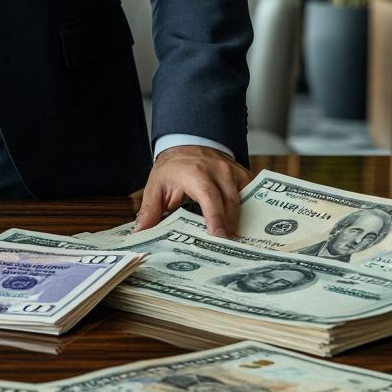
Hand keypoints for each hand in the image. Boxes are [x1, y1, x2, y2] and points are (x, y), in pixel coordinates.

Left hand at [133, 145, 250, 237]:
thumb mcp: (156, 186)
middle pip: (230, 202)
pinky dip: (249, 211)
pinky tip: (244, 228)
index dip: (216, 218)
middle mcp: (218, 171)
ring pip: (244, 200)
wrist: (188, 142)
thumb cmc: (172, 169)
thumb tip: (140, 234)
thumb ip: (150, 210)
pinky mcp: (243, 175)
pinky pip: (251, 195)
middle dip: (230, 226)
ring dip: (241, 221)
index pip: (209, 197)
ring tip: (236, 242)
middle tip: (228, 249)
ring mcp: (233, 171)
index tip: (219, 237)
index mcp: (195, 173)